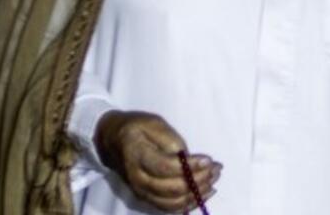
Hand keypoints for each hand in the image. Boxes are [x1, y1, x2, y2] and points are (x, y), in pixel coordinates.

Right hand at [94, 110, 222, 213]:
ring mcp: (141, 192)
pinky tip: (204, 193)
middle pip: (171, 188)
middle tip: (216, 169)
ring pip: (172, 202)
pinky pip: (169, 208)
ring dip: (196, 194)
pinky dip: (188, 204)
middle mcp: (137, 179)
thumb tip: (188, 157)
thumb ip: (170, 139)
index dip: (190, 166)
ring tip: (214, 179)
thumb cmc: (136, 128)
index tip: (209, 160)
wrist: (113, 141)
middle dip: (198, 180)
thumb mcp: (153, 123)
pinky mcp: (146, 198)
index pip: (166, 167)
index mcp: (138, 155)